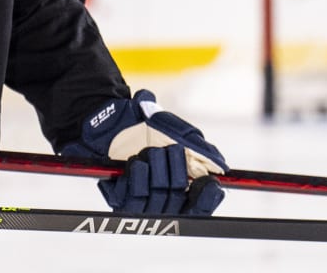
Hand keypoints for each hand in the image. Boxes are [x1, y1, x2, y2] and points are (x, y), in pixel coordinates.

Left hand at [60, 90, 226, 215]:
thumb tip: (218, 163)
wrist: (108, 119)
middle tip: (168, 149)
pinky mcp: (119, 199)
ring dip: (156, 169)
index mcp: (181, 186)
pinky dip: (137, 176)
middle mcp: (162, 199)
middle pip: (178, 199)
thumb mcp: (171, 127)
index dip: (207, 198)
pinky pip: (132, 197)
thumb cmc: (143, 124)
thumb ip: (195, 144)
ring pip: (156, 199)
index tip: (210, 182)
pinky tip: (136, 162)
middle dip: (176, 171)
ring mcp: (141, 201)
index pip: (200, 207)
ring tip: (147, 151)